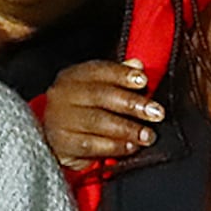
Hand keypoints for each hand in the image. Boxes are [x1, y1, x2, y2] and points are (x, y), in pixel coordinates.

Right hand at [35, 58, 164, 169]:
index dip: (122, 74)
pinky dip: (114, 146)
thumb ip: (119, 76)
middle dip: (132, 104)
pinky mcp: (62, 143)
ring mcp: (60, 119)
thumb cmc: (82, 111)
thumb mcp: (98, 89)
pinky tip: (130, 147)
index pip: (99, 70)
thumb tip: (137, 64)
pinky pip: (91, 145)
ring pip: (97, 121)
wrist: (54, 140)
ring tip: (147, 135)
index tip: (144, 81)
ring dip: (128, 129)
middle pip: (100, 95)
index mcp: (73, 76)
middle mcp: (63, 94)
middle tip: (156, 113)